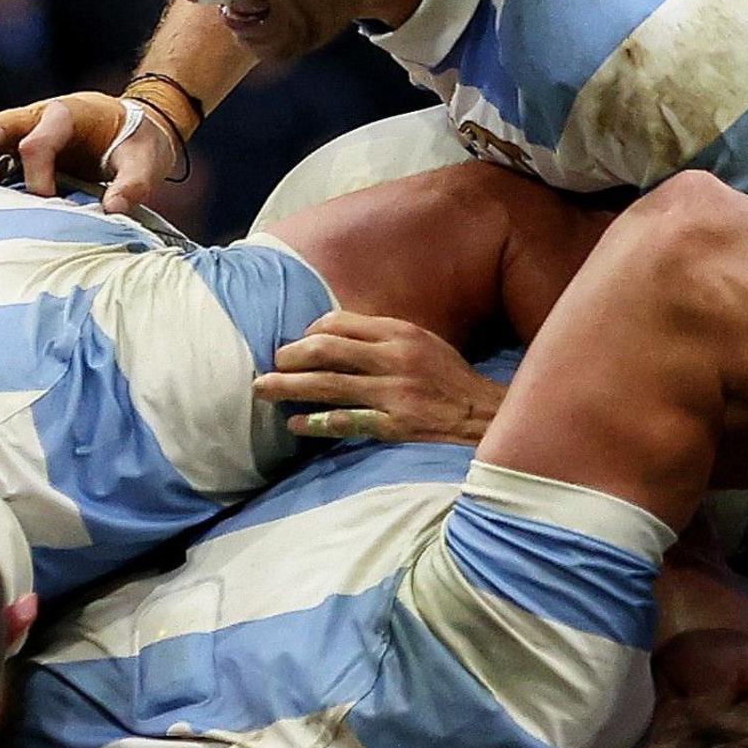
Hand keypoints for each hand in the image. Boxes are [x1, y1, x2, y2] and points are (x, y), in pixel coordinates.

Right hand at [0, 91, 179, 209]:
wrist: (134, 127)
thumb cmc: (138, 142)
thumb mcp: (148, 160)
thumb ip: (134, 183)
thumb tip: (114, 209)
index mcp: (67, 114)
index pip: (36, 144)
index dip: (37, 176)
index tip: (48, 202)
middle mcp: (36, 117)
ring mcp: (22, 131)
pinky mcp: (16, 148)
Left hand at [253, 314, 503, 443]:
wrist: (485, 416)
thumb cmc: (451, 379)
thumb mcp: (423, 342)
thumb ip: (384, 337)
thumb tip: (339, 336)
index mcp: (399, 333)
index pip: (339, 322)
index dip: (310, 331)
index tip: (298, 343)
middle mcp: (393, 358)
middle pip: (326, 349)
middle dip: (291, 356)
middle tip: (270, 363)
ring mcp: (393, 393)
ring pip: (329, 385)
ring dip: (289, 387)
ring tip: (262, 389)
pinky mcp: (394, 425)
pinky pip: (347, 421)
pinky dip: (317, 422)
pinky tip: (296, 424)